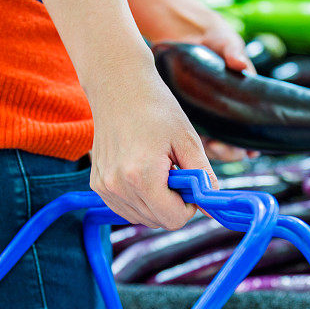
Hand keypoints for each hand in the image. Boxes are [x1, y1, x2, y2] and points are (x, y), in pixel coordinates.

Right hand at [89, 59, 217, 229]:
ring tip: (158, 170)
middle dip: (173, 204)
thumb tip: (212, 207)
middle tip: (174, 172)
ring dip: (156, 203)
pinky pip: (125, 209)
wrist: (118, 86)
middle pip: (158, 221)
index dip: (189, 205)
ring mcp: (104, 187)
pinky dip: (139, 200)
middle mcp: (118, 186)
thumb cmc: (156, 108)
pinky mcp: (97, 185)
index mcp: (142, 176)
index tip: (189, 183)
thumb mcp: (188, 140)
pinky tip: (143, 174)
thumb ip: (203, 177)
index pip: (174, 219)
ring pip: (142, 218)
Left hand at [179, 14, 260, 160]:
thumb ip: (234, 52)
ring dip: (208, 150)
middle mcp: (226, 114)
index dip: (249, 146)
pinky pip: (191, 134)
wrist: (189, 35)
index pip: (251, 133)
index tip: (246, 151)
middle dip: (227, 152)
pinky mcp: (189, 114)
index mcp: (244, 102)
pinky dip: (190, 141)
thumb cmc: (217, 39)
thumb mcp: (228, 43)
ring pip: (210, 144)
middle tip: (217, 147)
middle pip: (231, 145)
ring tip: (202, 147)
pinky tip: (184, 141)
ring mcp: (207, 116)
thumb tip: (240, 63)